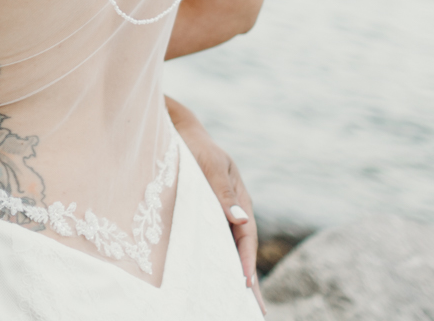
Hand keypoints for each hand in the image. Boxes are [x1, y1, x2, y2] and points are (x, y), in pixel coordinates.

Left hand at [166, 97, 265, 313]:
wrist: (178, 129)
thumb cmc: (193, 145)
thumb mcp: (207, 163)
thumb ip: (221, 190)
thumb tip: (240, 219)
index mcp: (239, 198)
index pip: (245, 236)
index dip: (245, 261)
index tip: (245, 285)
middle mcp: (233, 209)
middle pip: (243, 249)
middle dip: (250, 281)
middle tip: (255, 311)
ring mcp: (221, 213)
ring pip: (229, 249)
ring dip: (235, 275)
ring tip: (240, 305)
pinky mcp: (206, 213)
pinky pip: (215, 241)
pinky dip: (219, 262)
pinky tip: (216, 279)